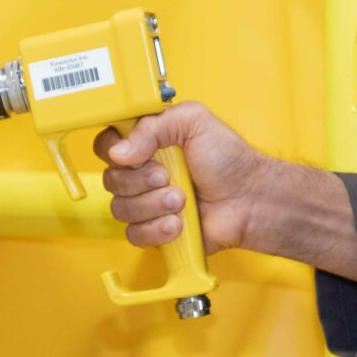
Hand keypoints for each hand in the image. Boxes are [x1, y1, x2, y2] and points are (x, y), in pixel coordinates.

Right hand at [94, 101, 267, 254]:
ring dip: (154, 205)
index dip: (115, 152)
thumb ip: (153, 125)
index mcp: (147, 142)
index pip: (106, 145)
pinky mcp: (155, 230)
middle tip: (169, 177)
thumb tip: (119, 152)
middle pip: (111, 180)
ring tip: (182, 200)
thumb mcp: (193, 122)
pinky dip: (157, 230)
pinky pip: (134, 235)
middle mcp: (142, 172)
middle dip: (142, 181)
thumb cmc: (229, 159)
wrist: (250, 199)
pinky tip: (179, 223)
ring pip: (121, 209)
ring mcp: (147, 203)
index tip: (139, 154)